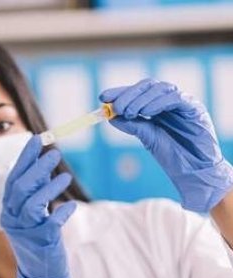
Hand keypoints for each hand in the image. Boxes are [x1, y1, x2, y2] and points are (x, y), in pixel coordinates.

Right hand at [1, 135, 75, 277]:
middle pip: (20, 188)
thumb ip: (36, 189)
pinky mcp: (40, 242)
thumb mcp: (33, 212)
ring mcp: (24, 230)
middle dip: (37, 168)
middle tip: (54, 153)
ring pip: (32, 204)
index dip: (24, 159)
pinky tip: (71, 206)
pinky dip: (62, 213)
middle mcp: (11, 218)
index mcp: (8, 208)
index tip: (36, 140)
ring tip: (66, 176)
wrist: (40, 273)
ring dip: (49, 188)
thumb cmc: (37, 237)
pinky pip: (50, 224)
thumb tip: (43, 162)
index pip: (13, 178)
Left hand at [100, 78, 232, 212]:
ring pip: (160, 88)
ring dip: (141, 98)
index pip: (137, 92)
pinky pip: (176, 98)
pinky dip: (158, 102)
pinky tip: (146, 112)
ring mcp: (183, 103)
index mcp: (158, 106)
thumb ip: (132, 125)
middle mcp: (170, 101)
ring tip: (129, 112)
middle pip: (148, 86)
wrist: (194, 171)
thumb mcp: (147, 137)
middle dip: (128, 94)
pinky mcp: (195, 109)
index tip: (103, 97)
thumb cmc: (173, 155)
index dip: (120, 92)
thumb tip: (110, 116)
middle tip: (116, 107)